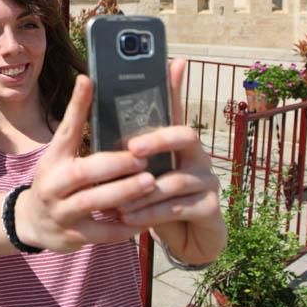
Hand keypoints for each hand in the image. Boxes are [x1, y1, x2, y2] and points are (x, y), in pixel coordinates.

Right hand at [14, 75, 159, 253]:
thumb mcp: (61, 153)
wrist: (32, 222)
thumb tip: (90, 79)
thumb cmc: (56, 179)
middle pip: (82, 173)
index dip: (76, 105)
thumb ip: (77, 123)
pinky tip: (146, 216)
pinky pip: (103, 233)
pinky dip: (125, 226)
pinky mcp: (74, 237)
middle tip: (142, 157)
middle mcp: (53, 184)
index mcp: (53, 159)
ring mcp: (62, 213)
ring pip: (93, 203)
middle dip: (114, 165)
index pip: (65, 129)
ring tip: (150, 183)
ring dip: (123, 193)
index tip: (88, 80)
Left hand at [117, 59, 226, 265]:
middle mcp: (198, 155)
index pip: (175, 108)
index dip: (174, 87)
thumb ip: (126, 147)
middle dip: (158, 140)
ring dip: (143, 190)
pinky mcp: (210, 207)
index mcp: (178, 141)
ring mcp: (207, 180)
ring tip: (116, 198)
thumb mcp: (141, 170)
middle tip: (132, 149)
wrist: (187, 237)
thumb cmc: (156, 197)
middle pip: (186, 135)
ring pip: (175, 179)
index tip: (169, 68)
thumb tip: (97, 116)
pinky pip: (176, 208)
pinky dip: (149, 213)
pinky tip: (128, 216)